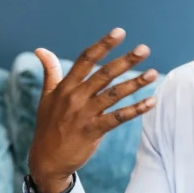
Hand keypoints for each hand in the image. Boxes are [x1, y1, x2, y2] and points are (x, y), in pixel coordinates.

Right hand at [28, 29, 157, 192]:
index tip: (119, 32)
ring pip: (114, 94)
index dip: (103, 45)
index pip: (86, 60)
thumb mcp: (47, 97)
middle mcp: (75, 97)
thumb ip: (50, 71)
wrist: (46, 160)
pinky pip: (118, 118)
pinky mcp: (93, 131)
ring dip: (135, 83)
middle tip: (144, 49)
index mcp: (65, 87)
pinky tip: (150, 102)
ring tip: (152, 73)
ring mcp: (84, 115)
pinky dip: (135, 110)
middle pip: (104, 74)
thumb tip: (40, 49)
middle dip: (125, 61)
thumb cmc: (48, 126)